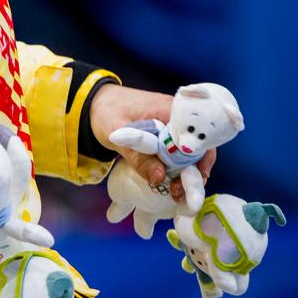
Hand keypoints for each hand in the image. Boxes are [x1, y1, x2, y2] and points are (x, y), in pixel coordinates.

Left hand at [88, 83, 217, 189]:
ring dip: (185, 173)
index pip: (198, 134)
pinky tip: (172, 184)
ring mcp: (173, 128)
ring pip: (188, 153)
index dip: (202, 158)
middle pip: (197, 147)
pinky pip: (178, 154)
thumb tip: (160, 178)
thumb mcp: (116, 133)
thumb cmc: (106, 112)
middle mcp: (178, 118)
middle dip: (193, 172)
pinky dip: (177, 169)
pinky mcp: (166, 137)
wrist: (96, 104)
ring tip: (176, 193)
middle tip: (180, 193)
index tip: (197, 178)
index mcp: (171, 110)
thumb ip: (137, 156)